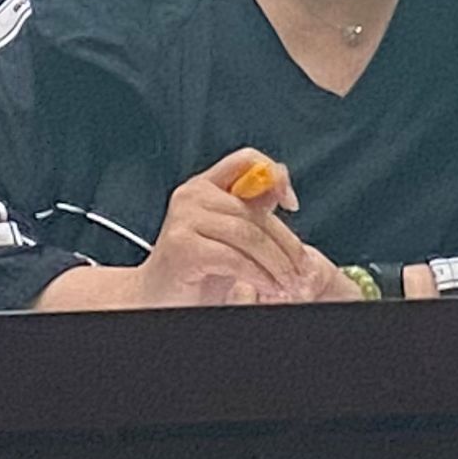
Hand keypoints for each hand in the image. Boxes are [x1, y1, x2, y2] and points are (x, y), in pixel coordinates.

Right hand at [40, 152, 333, 309]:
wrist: (154, 298)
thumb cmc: (194, 270)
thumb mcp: (229, 236)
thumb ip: (251, 211)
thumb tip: (283, 190)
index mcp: (204, 186)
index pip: (246, 160)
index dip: (275, 176)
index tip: (292, 205)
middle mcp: (192, 196)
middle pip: (254, 212)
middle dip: (286, 244)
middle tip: (303, 269)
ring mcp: (184, 220)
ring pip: (248, 235)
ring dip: (276, 264)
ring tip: (289, 284)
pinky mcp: (183, 247)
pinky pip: (233, 257)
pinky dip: (258, 275)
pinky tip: (268, 287)